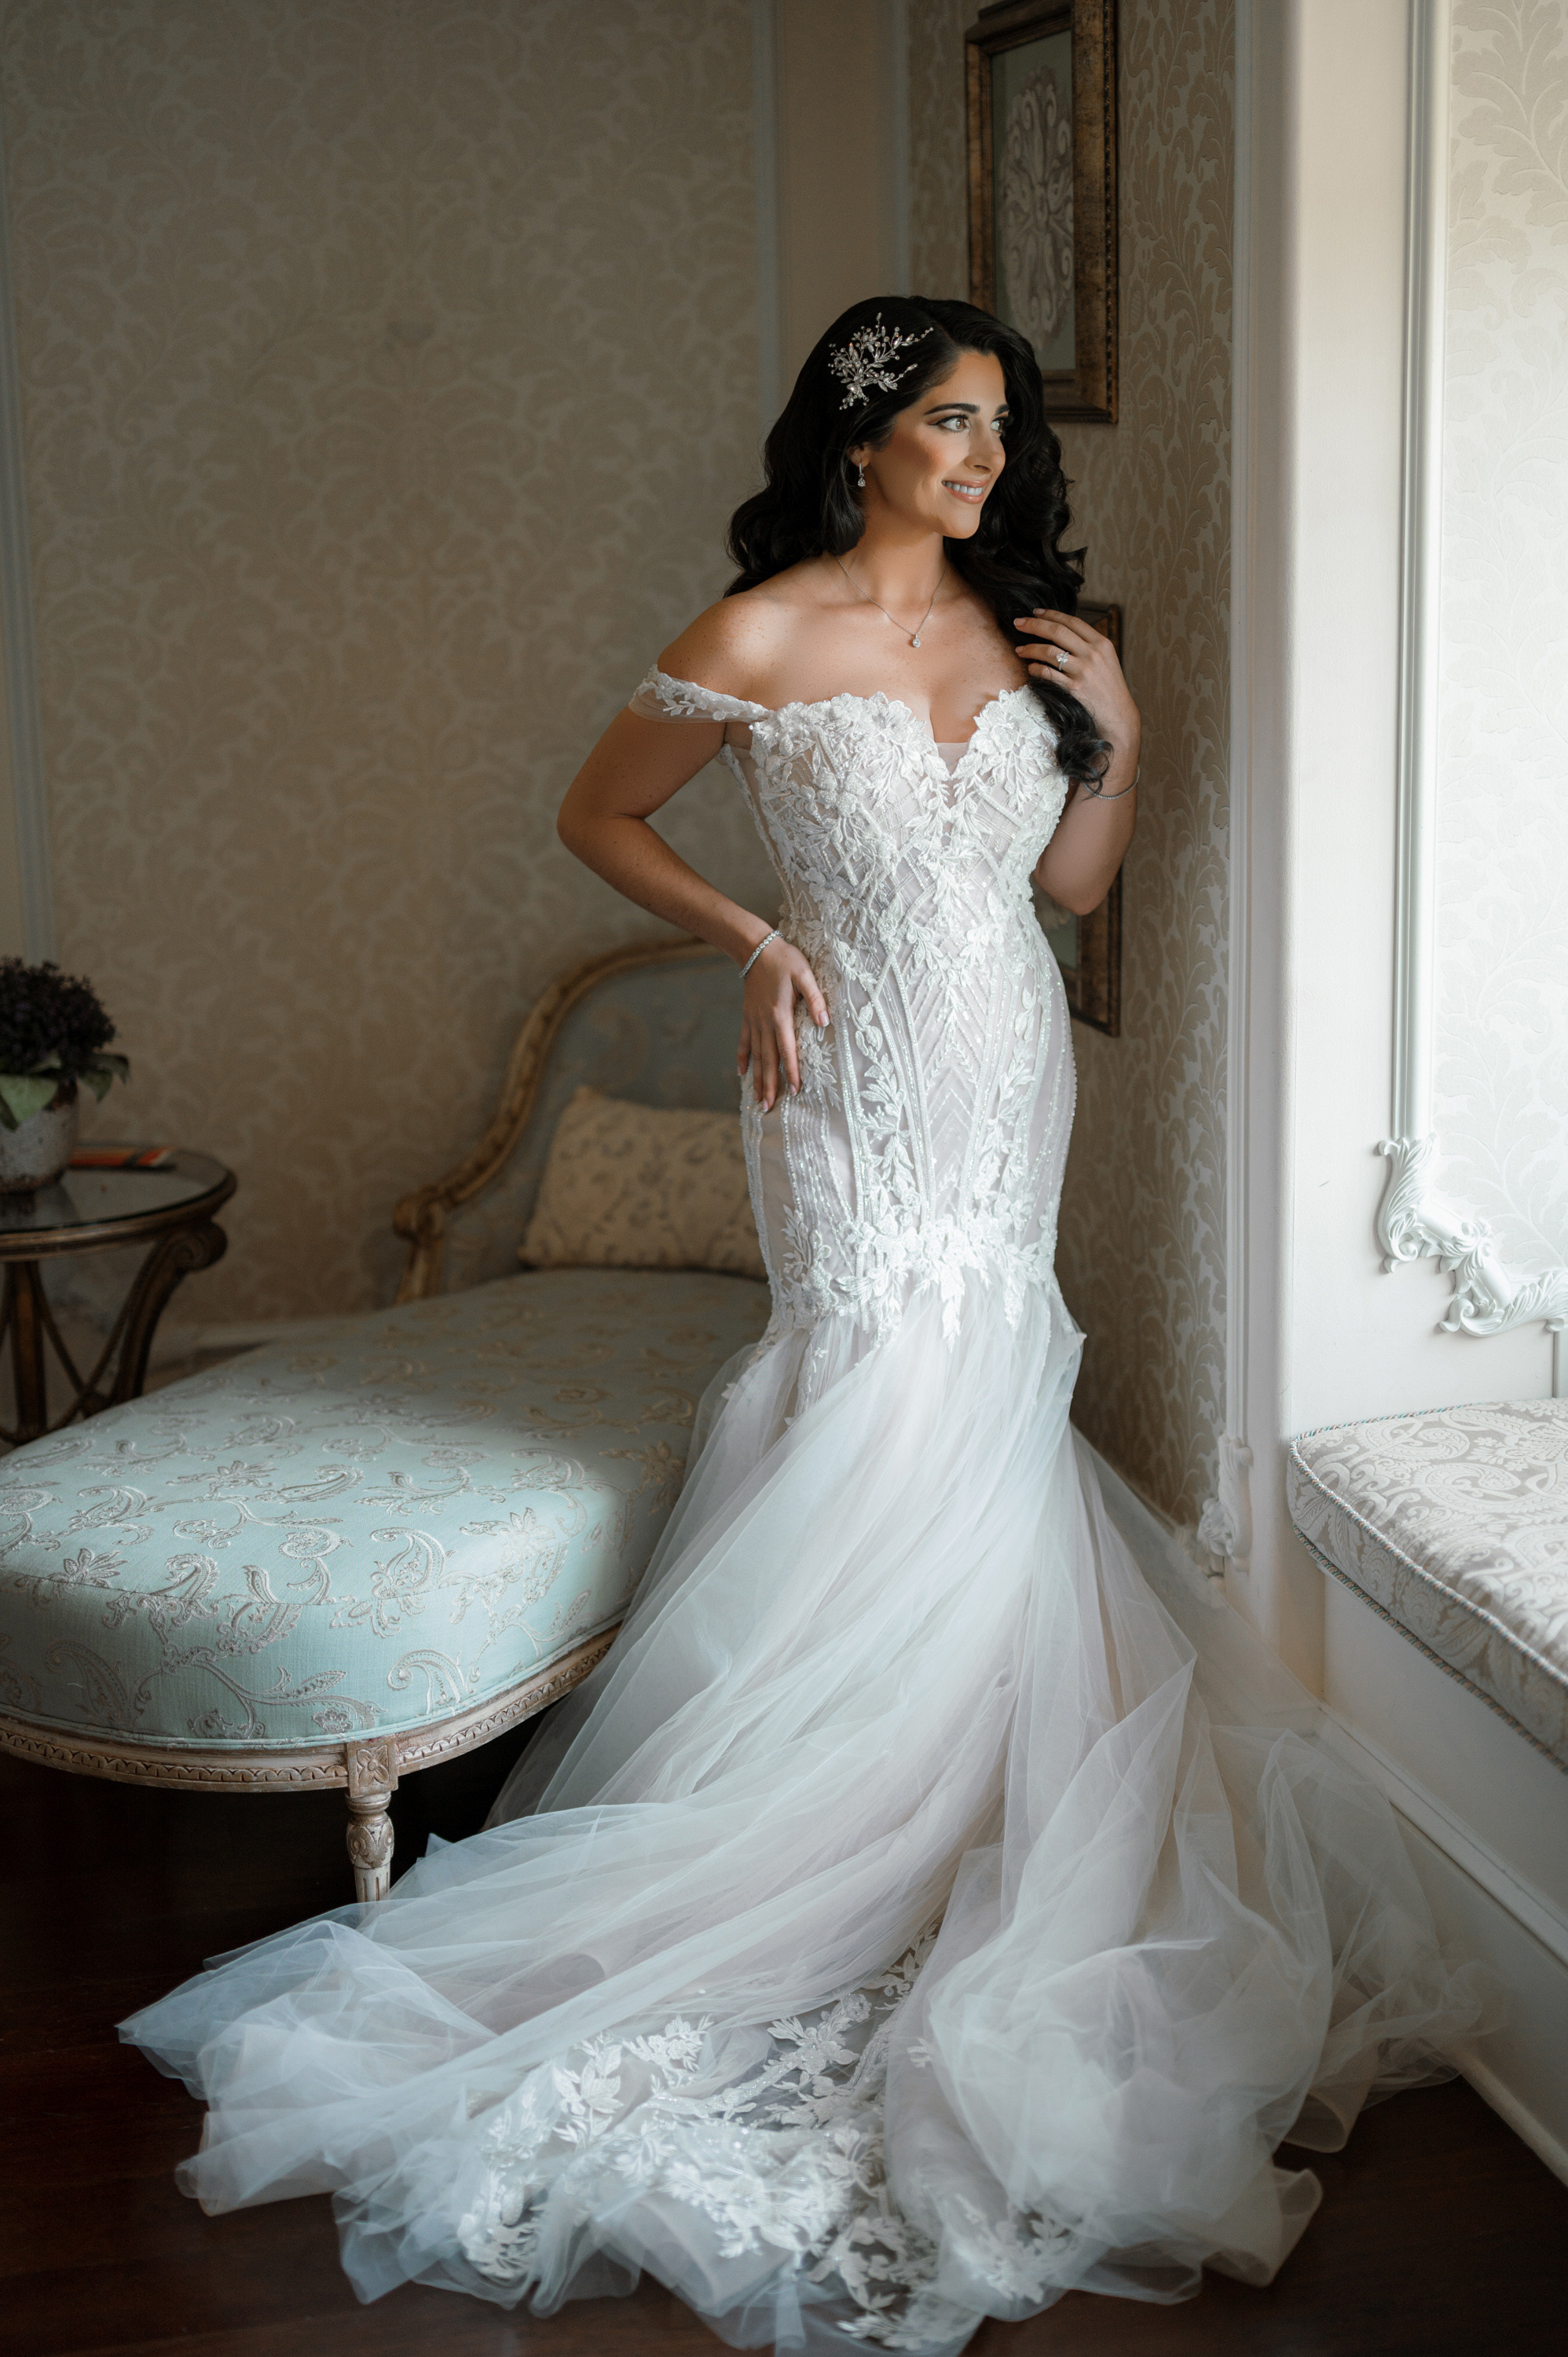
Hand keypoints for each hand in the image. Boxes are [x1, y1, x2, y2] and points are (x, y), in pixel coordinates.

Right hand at [738, 937, 827, 1110]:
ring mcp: (754, 1021)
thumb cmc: (784, 960)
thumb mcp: (805, 975)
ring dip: (756, 1079)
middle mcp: (765, 1023)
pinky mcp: (748, 1016)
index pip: (787, 1050)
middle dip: (770, 1085)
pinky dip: (743, 1058)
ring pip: (756, 1056)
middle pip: (768, 1060)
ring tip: (756, 1099)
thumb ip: (815, 999)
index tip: (794, 1090)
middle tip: (769, 1108)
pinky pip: (744, 1042)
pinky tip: (741, 1074)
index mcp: (780, 1015)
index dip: (790, 1071)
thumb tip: (825, 1022)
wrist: (755, 948)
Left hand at [1014, 609, 1139, 756]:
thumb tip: (1062, 633)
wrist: (1119, 715)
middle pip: (1057, 632)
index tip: (1035, 612)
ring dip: (1030, 648)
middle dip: (1034, 625)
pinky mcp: (1074, 689)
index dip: (1051, 614)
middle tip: (1018, 623)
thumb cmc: (1110, 688)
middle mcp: (1092, 654)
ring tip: (1019, 649)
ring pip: (1049, 652)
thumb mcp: (1106, 660)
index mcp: (1101, 643)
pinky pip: (1047, 674)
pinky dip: (1035, 669)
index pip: (1072, 622)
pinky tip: (1030, 668)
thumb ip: (1088, 645)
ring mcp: (1083, 671)